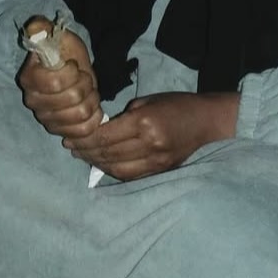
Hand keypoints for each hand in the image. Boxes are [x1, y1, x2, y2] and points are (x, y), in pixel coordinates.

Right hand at [18, 27, 103, 143]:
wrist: (71, 70)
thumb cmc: (64, 52)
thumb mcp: (57, 35)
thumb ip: (42, 28)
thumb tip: (34, 29)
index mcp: (29, 77)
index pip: (55, 82)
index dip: (72, 73)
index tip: (74, 66)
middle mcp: (33, 101)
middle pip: (72, 99)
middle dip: (86, 84)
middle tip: (85, 78)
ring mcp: (46, 118)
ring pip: (80, 114)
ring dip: (92, 100)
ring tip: (89, 91)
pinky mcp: (59, 131)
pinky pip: (83, 131)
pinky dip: (94, 118)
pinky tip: (92, 107)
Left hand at [70, 91, 238, 179]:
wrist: (207, 122)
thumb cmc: (176, 105)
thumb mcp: (148, 101)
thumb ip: (123, 115)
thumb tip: (98, 127)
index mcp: (144, 123)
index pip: (105, 137)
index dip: (84, 140)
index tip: (69, 138)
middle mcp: (149, 144)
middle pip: (109, 154)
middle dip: (86, 152)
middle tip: (71, 148)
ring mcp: (156, 161)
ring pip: (118, 169)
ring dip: (97, 164)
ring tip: (83, 156)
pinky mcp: (161, 171)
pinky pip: (132, 176)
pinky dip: (113, 172)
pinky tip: (103, 164)